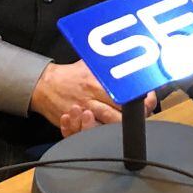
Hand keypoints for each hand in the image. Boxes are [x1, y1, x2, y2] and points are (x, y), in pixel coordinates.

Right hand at [30, 61, 155, 136]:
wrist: (44, 85)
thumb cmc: (71, 74)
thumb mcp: (90, 63)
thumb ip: (108, 65)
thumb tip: (131, 58)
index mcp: (96, 83)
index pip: (122, 96)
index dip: (138, 102)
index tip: (148, 101)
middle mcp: (90, 100)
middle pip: (117, 116)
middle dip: (132, 118)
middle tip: (142, 116)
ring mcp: (82, 114)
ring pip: (105, 127)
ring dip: (118, 127)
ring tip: (129, 124)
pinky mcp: (74, 124)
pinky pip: (88, 134)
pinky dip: (100, 134)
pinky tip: (110, 132)